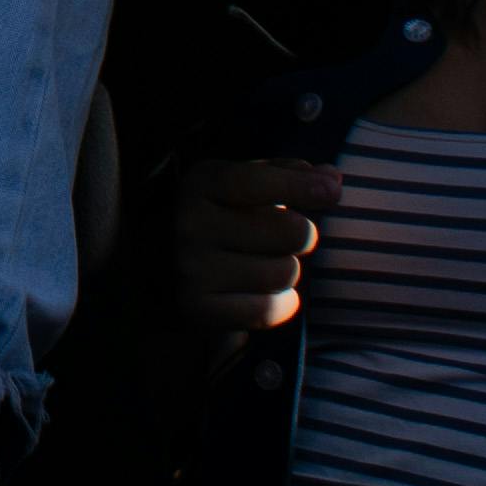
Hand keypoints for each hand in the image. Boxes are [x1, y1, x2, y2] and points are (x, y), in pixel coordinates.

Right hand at [175, 152, 323, 349]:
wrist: (152, 263)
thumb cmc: (213, 214)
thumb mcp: (237, 183)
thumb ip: (284, 174)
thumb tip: (333, 178)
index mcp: (200, 184)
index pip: (255, 181)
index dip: (298, 185)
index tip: (333, 190)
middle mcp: (191, 224)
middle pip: (288, 231)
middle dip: (300, 233)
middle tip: (287, 235)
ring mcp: (192, 269)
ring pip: (285, 272)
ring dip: (289, 269)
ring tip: (268, 262)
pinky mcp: (197, 310)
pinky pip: (268, 310)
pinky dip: (281, 304)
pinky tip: (268, 292)